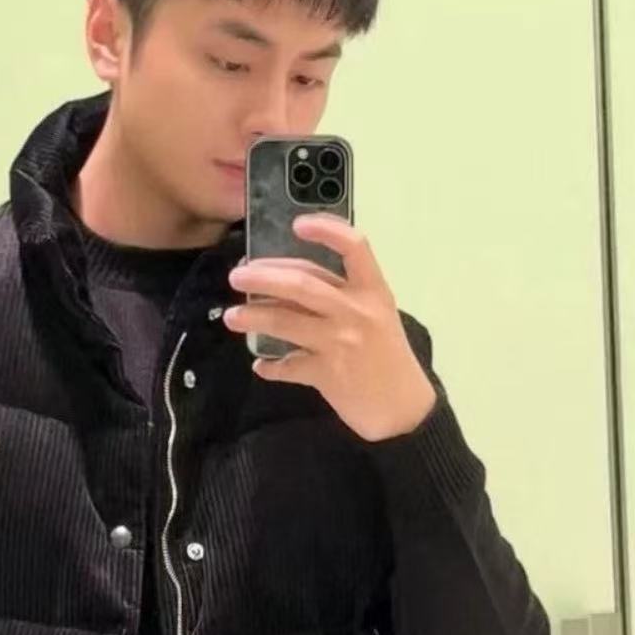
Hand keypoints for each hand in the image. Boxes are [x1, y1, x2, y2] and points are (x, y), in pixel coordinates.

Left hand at [223, 213, 437, 441]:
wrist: (403, 409)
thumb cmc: (387, 357)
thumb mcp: (377, 316)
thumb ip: (342, 296)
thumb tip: (287, 282)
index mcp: (373, 291)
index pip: (354, 247)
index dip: (326, 230)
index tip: (297, 225)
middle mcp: (357, 312)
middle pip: (302, 284)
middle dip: (263, 276)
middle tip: (237, 276)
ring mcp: (341, 343)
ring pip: (286, 323)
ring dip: (253, 317)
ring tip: (232, 317)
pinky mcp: (327, 375)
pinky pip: (288, 366)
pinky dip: (271, 367)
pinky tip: (261, 366)